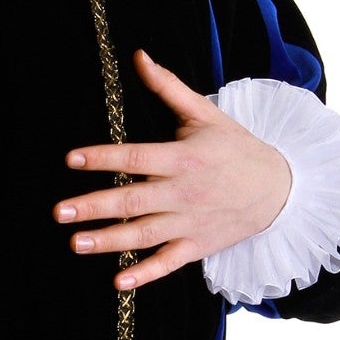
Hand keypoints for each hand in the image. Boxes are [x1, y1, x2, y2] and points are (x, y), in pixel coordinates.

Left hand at [53, 50, 291, 290]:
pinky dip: (145, 274)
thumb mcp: (205, 114)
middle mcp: (184, 192)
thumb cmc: (236, 148)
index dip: (103, 158)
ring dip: (109, 241)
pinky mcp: (197, 247)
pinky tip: (119, 282)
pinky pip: (168, 262)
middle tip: (59, 212)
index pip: (136, 158)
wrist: (280, 189)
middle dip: (94, 206)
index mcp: (183, 158)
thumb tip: (139, 57)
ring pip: (144, 234)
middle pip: (133, 200)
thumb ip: (168, 88)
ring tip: (75, 244)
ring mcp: (190, 223)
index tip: (72, 159)